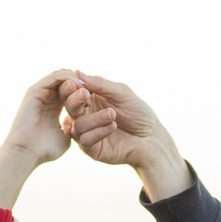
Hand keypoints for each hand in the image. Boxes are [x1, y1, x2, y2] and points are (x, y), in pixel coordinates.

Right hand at [0, 70, 78, 212]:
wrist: (27, 152)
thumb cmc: (45, 150)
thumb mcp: (67, 136)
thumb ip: (76, 129)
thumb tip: (85, 128)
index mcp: (55, 106)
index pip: (72, 92)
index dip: (84, 93)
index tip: (95, 101)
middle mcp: (48, 97)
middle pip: (67, 81)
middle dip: (81, 84)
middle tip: (92, 92)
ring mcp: (41, 92)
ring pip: (61, 77)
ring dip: (75, 80)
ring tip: (86, 88)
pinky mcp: (36, 90)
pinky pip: (54, 77)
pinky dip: (67, 78)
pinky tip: (77, 86)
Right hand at [61, 71, 192, 200]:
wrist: (152, 138)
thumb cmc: (138, 113)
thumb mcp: (121, 93)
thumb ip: (100, 84)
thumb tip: (77, 71)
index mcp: (90, 99)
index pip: (71, 92)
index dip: (70, 87)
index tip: (76, 84)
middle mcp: (86, 116)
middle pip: (69, 107)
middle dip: (75, 100)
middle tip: (85, 95)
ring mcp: (88, 133)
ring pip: (78, 125)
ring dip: (95, 118)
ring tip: (113, 115)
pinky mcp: (93, 150)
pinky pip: (85, 140)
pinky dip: (98, 132)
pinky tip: (113, 126)